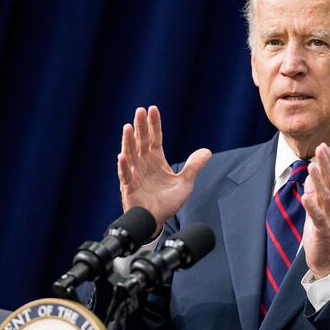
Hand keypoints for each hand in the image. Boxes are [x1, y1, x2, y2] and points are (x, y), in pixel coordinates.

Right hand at [117, 106, 211, 233]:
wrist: (157, 221)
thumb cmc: (168, 202)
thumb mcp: (185, 183)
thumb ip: (194, 166)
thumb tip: (207, 151)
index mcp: (156, 160)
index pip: (155, 138)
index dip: (154, 124)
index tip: (152, 109)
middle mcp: (144, 163)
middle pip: (141, 141)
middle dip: (140, 126)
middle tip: (139, 111)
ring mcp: (135, 174)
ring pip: (130, 154)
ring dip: (128, 141)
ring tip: (128, 127)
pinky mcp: (129, 188)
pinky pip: (125, 175)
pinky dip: (123, 166)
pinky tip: (122, 156)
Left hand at [301, 143, 329, 279]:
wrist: (327, 260)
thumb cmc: (321, 234)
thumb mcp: (317, 210)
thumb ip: (315, 194)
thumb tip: (311, 178)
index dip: (329, 162)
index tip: (324, 146)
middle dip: (326, 165)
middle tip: (321, 148)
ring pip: (325, 197)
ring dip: (318, 181)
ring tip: (312, 166)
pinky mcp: (323, 230)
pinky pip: (318, 217)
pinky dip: (312, 206)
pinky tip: (306, 196)